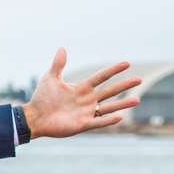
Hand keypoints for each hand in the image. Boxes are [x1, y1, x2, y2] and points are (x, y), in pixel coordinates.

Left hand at [20, 49, 142, 137]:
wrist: (35, 117)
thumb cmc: (42, 98)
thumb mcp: (50, 78)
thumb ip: (58, 64)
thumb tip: (62, 48)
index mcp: (82, 88)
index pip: (101, 77)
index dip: (113, 70)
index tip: (126, 63)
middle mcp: (87, 100)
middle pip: (109, 91)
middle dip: (124, 85)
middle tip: (139, 79)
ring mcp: (86, 112)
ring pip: (108, 107)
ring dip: (122, 104)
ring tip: (137, 100)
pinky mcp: (82, 124)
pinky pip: (98, 122)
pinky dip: (108, 120)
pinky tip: (120, 116)